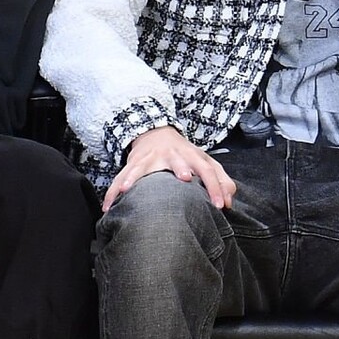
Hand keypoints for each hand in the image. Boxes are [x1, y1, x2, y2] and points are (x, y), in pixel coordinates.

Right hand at [104, 125, 235, 212]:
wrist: (156, 133)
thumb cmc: (185, 155)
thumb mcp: (205, 163)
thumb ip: (222, 182)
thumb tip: (230, 202)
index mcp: (193, 156)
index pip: (209, 171)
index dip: (217, 187)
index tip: (221, 205)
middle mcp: (174, 155)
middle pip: (178, 161)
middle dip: (181, 168)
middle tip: (185, 178)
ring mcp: (151, 157)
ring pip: (143, 167)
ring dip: (136, 177)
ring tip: (128, 190)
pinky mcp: (134, 163)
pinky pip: (121, 177)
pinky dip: (113, 191)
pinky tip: (108, 206)